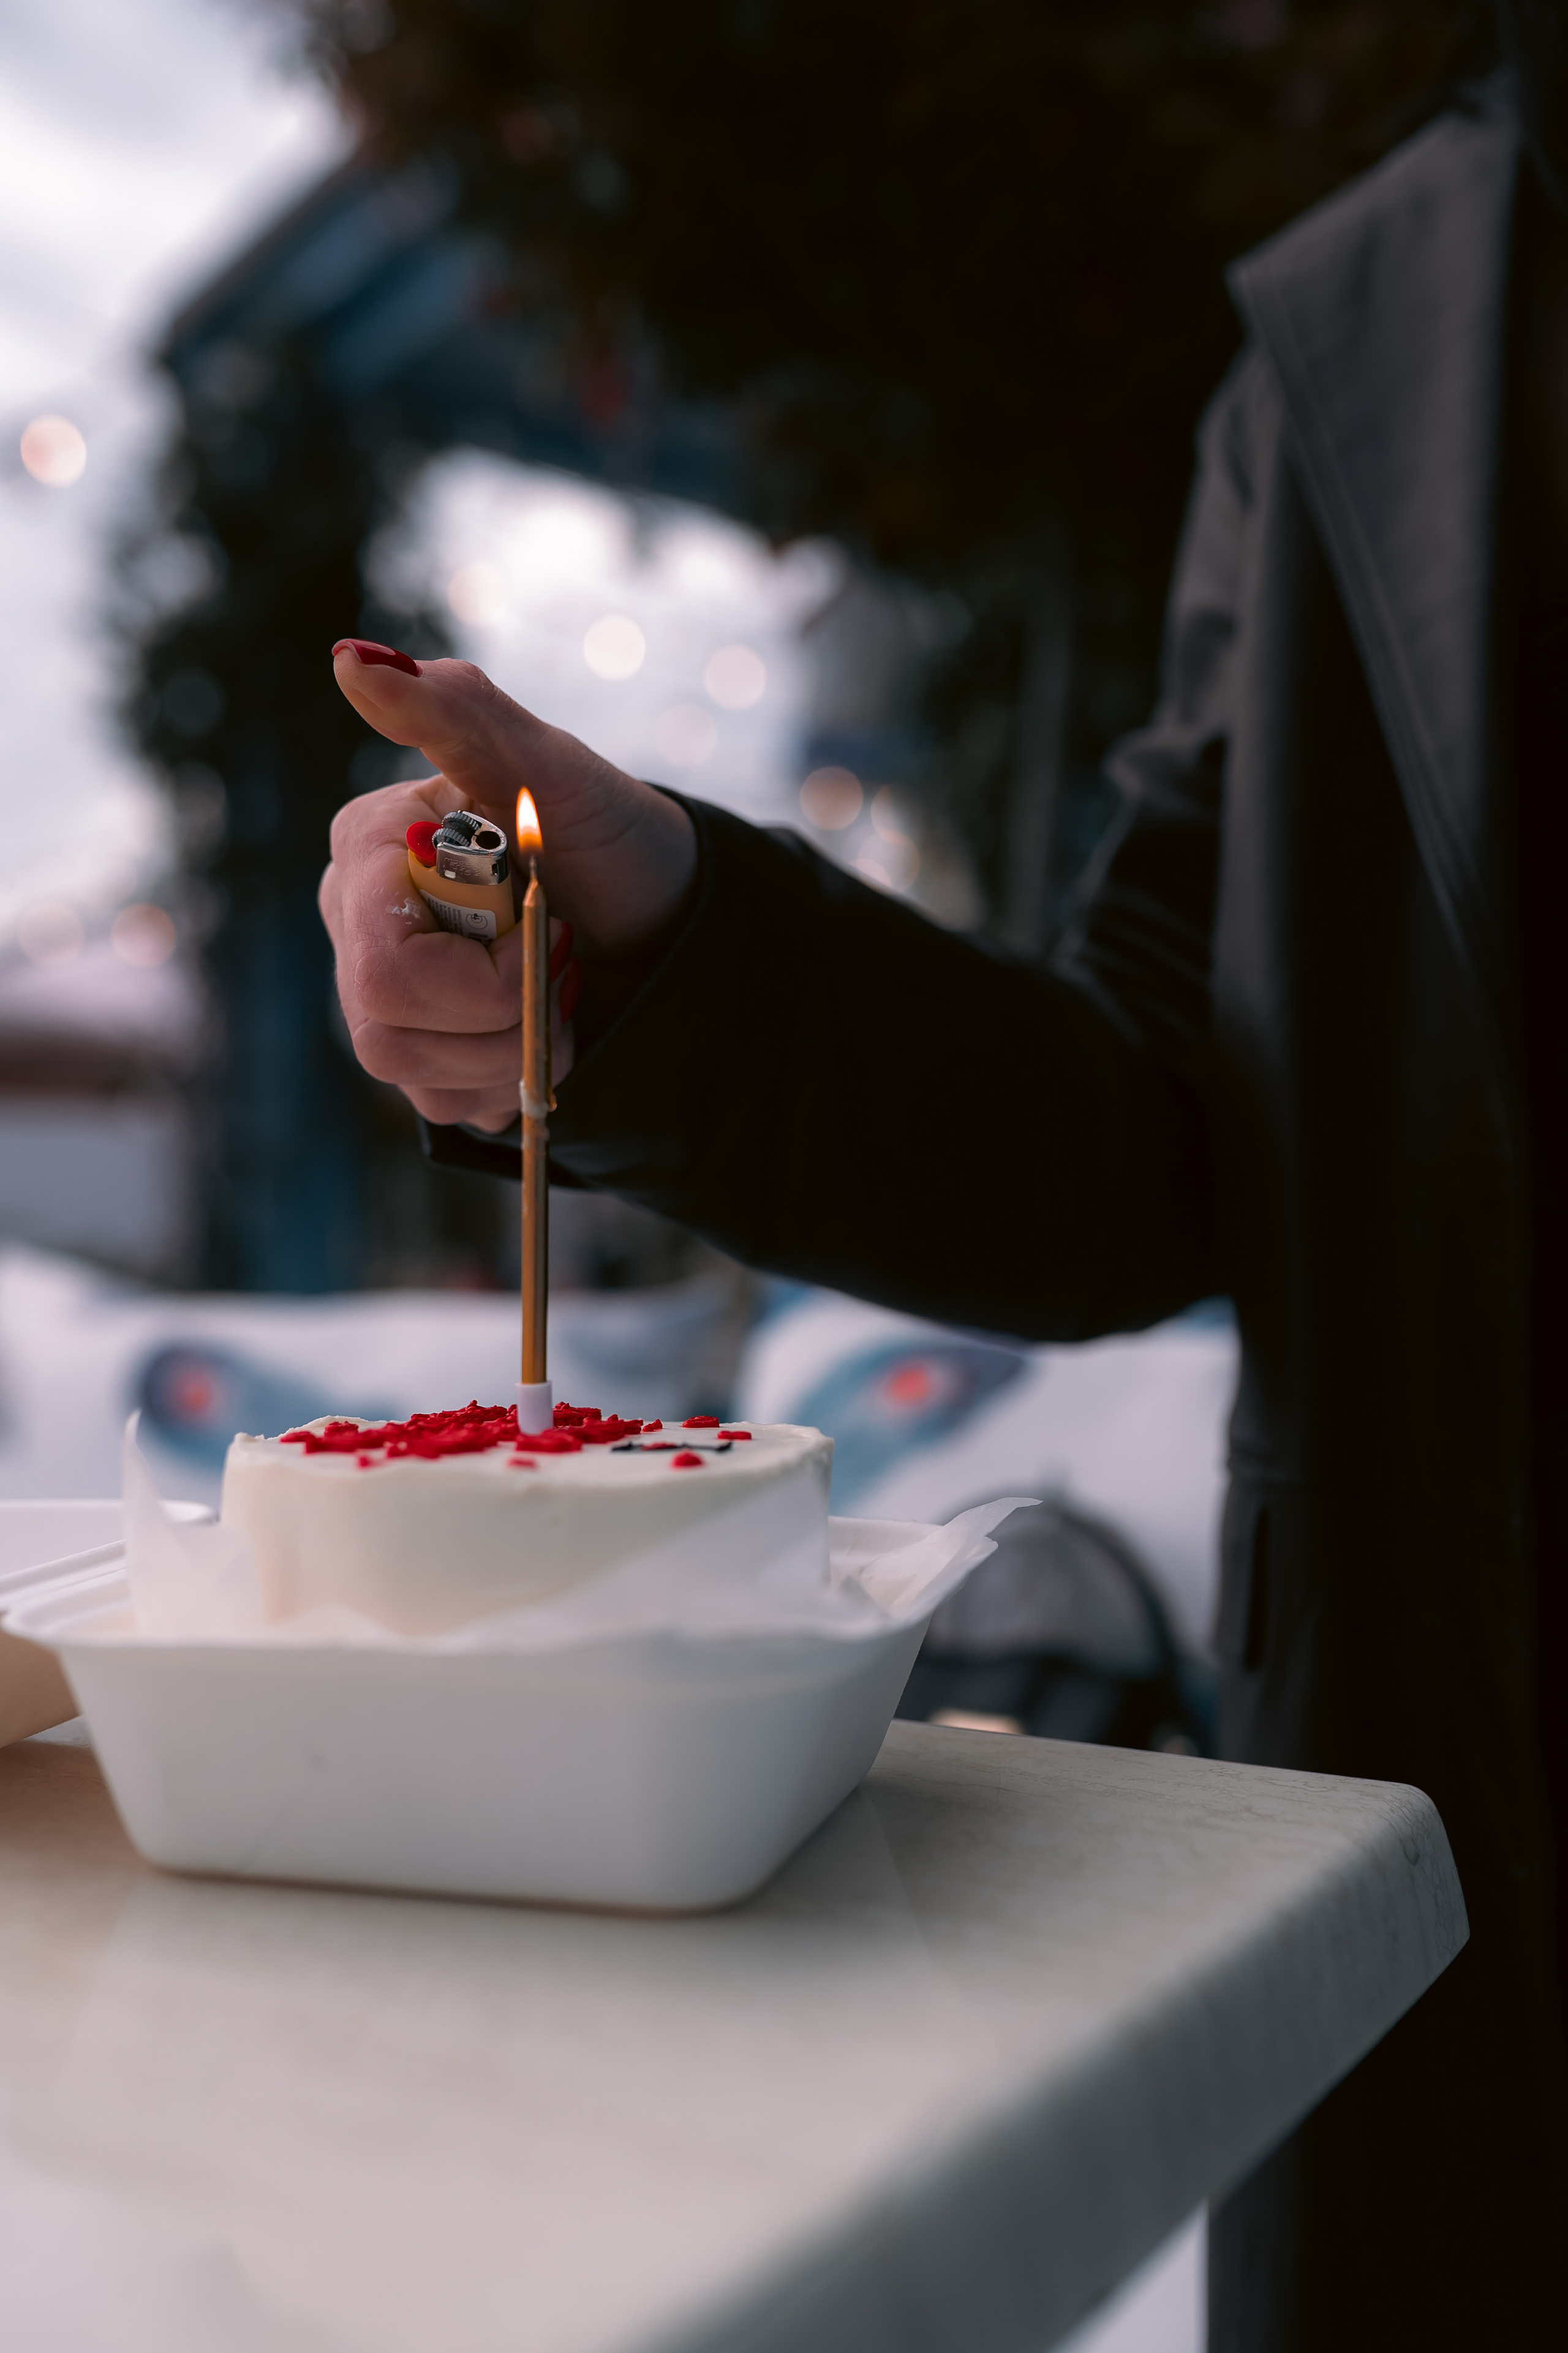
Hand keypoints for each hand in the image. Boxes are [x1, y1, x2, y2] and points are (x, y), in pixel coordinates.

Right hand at [319, 644, 697, 1132]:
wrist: (663, 916)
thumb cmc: (609, 835)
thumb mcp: (552, 768)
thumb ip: (457, 711)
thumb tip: (353, 661)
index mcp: (369, 851)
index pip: (386, 964)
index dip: (486, 973)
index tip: (548, 923)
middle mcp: (354, 922)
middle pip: (386, 1031)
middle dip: (501, 1016)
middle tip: (558, 967)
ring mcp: (375, 993)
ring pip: (413, 1078)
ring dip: (512, 1051)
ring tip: (553, 994)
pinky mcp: (416, 1052)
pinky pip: (442, 1105)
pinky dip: (508, 1079)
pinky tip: (534, 1030)